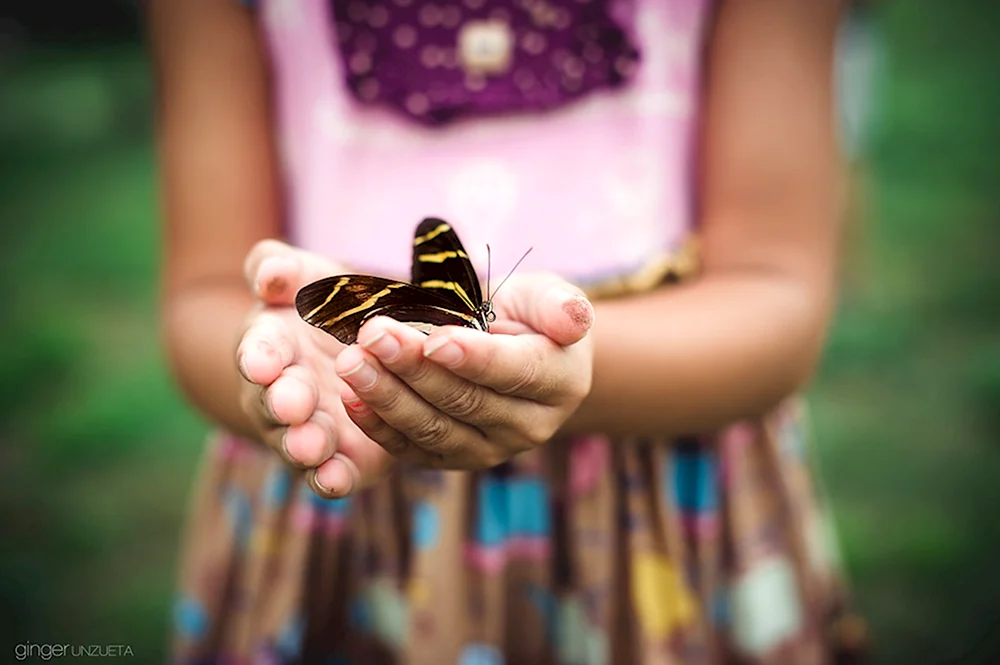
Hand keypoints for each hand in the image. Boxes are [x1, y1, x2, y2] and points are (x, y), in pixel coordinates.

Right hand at [236, 240, 393, 496]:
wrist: (365, 350)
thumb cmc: (328, 306)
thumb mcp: (308, 275)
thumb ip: (279, 268)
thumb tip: (268, 275)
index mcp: (271, 346)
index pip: (258, 350)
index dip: (259, 355)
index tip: (261, 361)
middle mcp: (281, 394)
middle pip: (274, 402)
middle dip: (282, 403)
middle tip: (292, 405)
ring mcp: (308, 430)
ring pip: (298, 442)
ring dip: (303, 445)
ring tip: (312, 447)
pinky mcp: (342, 460)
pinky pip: (331, 474)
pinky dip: (330, 479)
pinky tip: (335, 481)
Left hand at [334, 273, 594, 469]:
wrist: (516, 351)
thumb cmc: (530, 316)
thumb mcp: (549, 298)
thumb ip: (560, 306)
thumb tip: (574, 320)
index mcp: (560, 383)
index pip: (514, 372)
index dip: (474, 358)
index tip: (434, 338)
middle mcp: (528, 427)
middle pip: (465, 401)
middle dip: (415, 368)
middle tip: (373, 335)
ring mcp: (488, 449)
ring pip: (433, 429)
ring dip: (387, 396)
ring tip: (351, 363)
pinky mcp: (450, 457)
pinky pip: (410, 448)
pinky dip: (377, 424)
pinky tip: (350, 396)